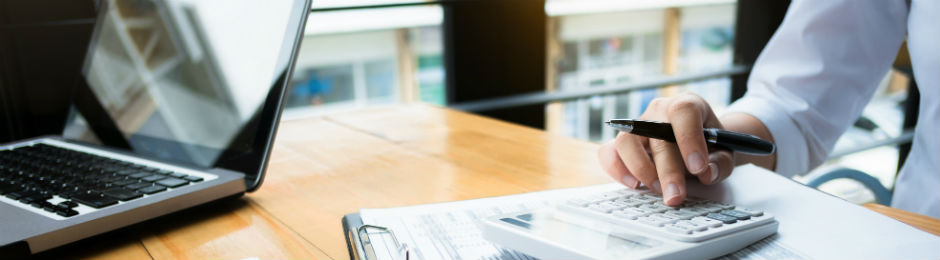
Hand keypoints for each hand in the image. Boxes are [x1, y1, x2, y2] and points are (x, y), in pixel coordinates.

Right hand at [598, 93, 733, 205]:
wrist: (697, 144)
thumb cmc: (709, 145)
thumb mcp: (724, 152)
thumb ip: (720, 163)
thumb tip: (706, 174)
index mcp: (687, 105)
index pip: (683, 111)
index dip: (689, 139)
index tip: (698, 167)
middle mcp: (658, 112)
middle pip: (656, 136)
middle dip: (667, 170)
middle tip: (676, 196)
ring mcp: (637, 127)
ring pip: (626, 141)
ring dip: (641, 170)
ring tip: (658, 190)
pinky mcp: (623, 144)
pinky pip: (608, 152)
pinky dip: (617, 170)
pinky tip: (635, 185)